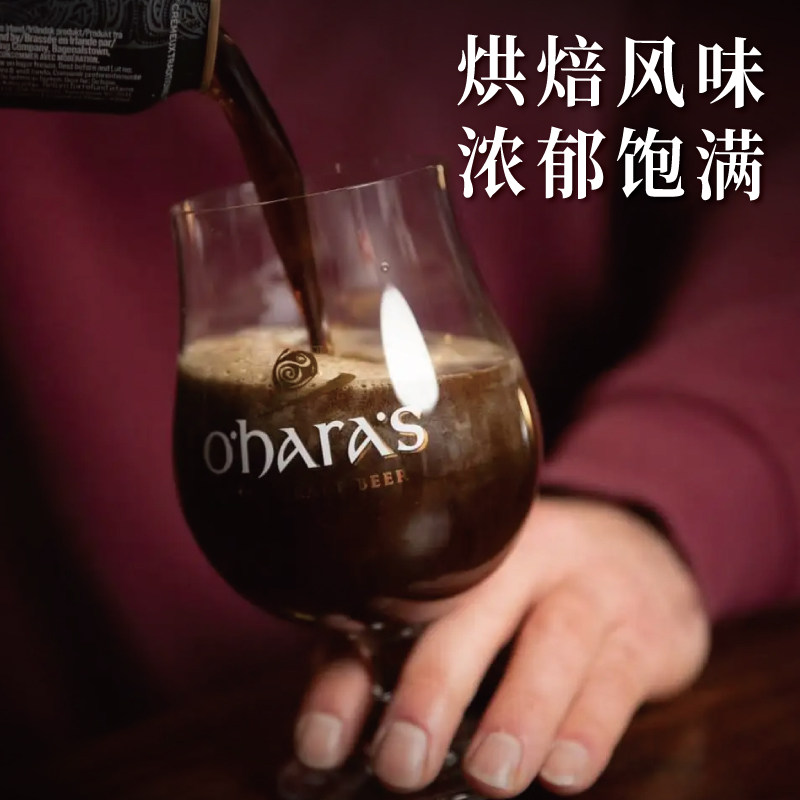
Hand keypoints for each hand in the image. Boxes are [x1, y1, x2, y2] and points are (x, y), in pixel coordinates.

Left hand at [293, 496, 709, 794]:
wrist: (640, 556)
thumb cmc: (526, 597)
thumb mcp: (466, 610)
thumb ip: (397, 660)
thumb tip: (325, 748)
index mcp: (462, 550)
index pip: (394, 606)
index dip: (350, 673)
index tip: (319, 745)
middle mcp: (523, 555)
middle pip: (472, 608)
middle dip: (433, 686)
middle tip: (403, 764)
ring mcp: (588, 586)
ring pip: (555, 640)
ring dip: (521, 710)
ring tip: (492, 776)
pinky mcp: (643, 629)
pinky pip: (616, 674)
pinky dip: (588, 726)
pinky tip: (564, 771)